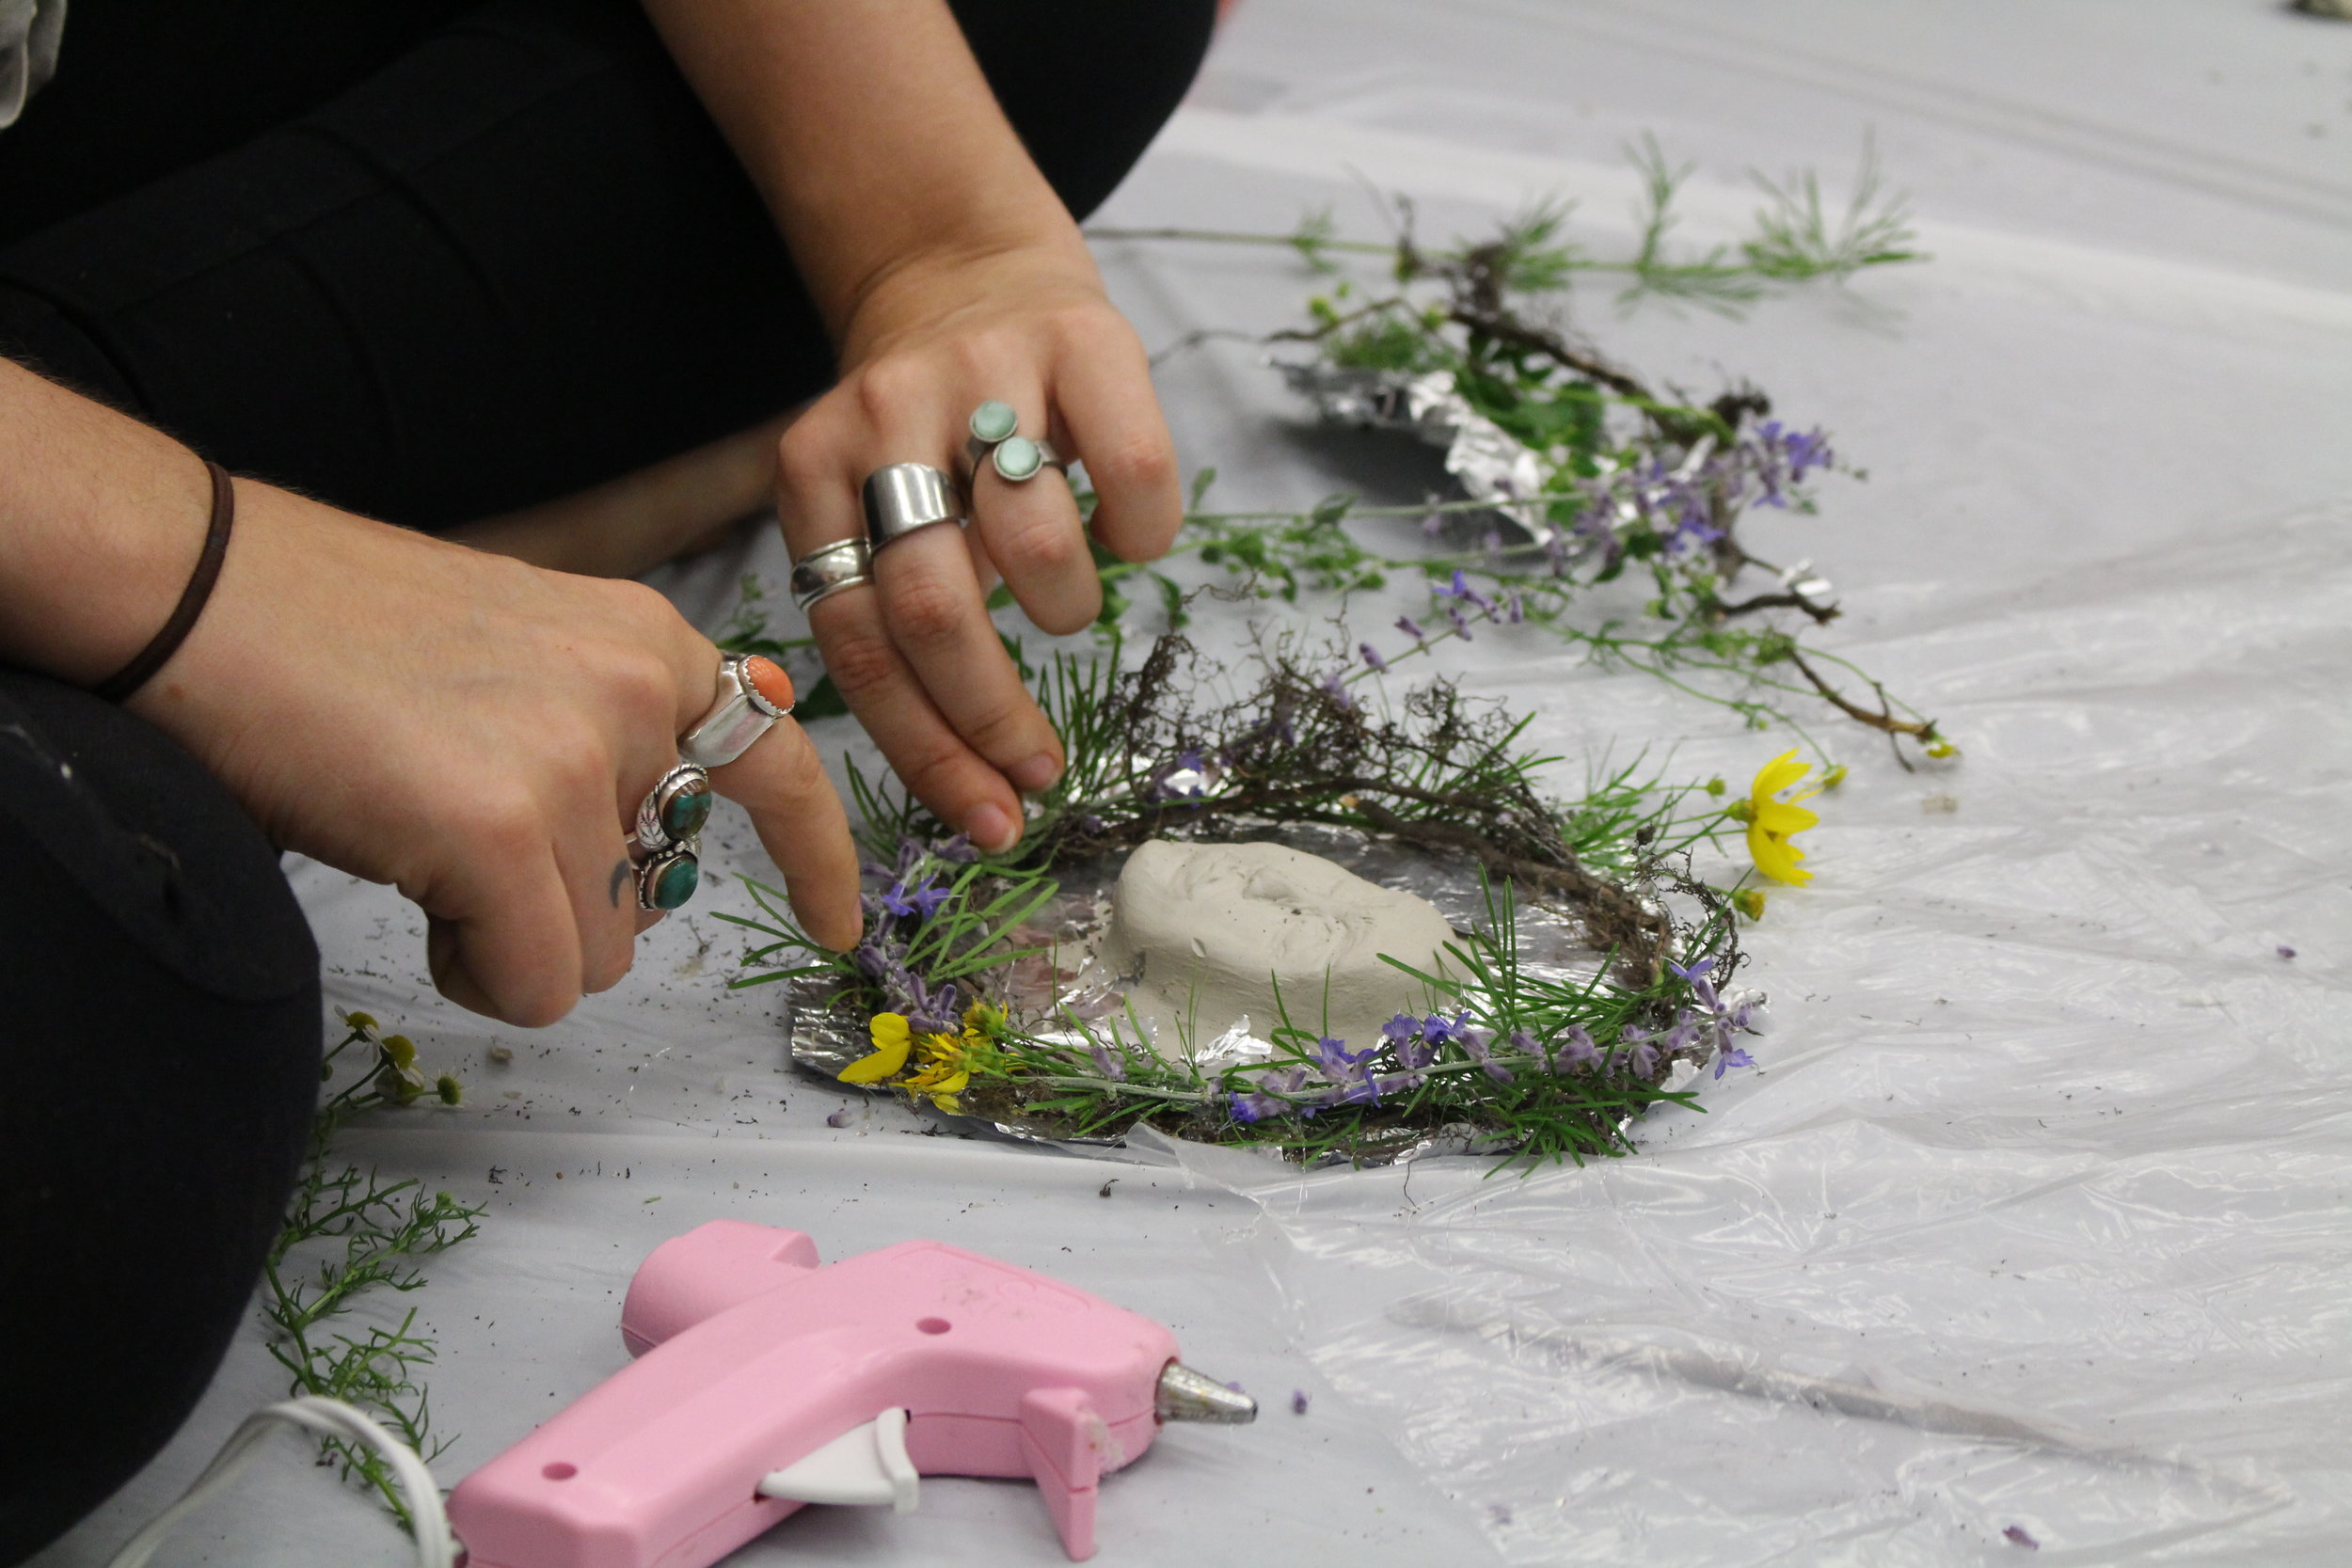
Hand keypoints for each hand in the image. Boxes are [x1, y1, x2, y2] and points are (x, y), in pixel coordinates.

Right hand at [131, 482, 863, 1025]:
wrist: (188, 588)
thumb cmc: (321, 629)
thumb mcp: (512, 651)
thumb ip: (597, 731)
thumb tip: (647, 855)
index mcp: (645, 642)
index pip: (776, 760)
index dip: (814, 856)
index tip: (837, 925)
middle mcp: (635, 694)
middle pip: (654, 896)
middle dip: (561, 907)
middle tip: (450, 836)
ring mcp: (576, 760)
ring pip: (599, 955)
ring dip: (508, 939)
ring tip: (416, 847)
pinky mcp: (503, 832)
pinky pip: (540, 988)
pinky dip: (473, 973)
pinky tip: (410, 894)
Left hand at [774, 237, 1182, 851]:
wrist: (967, 267)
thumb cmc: (931, 443)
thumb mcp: (872, 516)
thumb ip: (894, 623)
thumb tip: (976, 790)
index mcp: (812, 475)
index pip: (859, 642)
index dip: (929, 749)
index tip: (994, 822)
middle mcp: (881, 415)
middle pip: (931, 605)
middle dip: (994, 714)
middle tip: (1042, 767)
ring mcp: (981, 367)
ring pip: (1032, 539)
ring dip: (1068, 609)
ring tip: (1069, 606)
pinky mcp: (1078, 335)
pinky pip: (1134, 466)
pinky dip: (1142, 532)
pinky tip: (1125, 534)